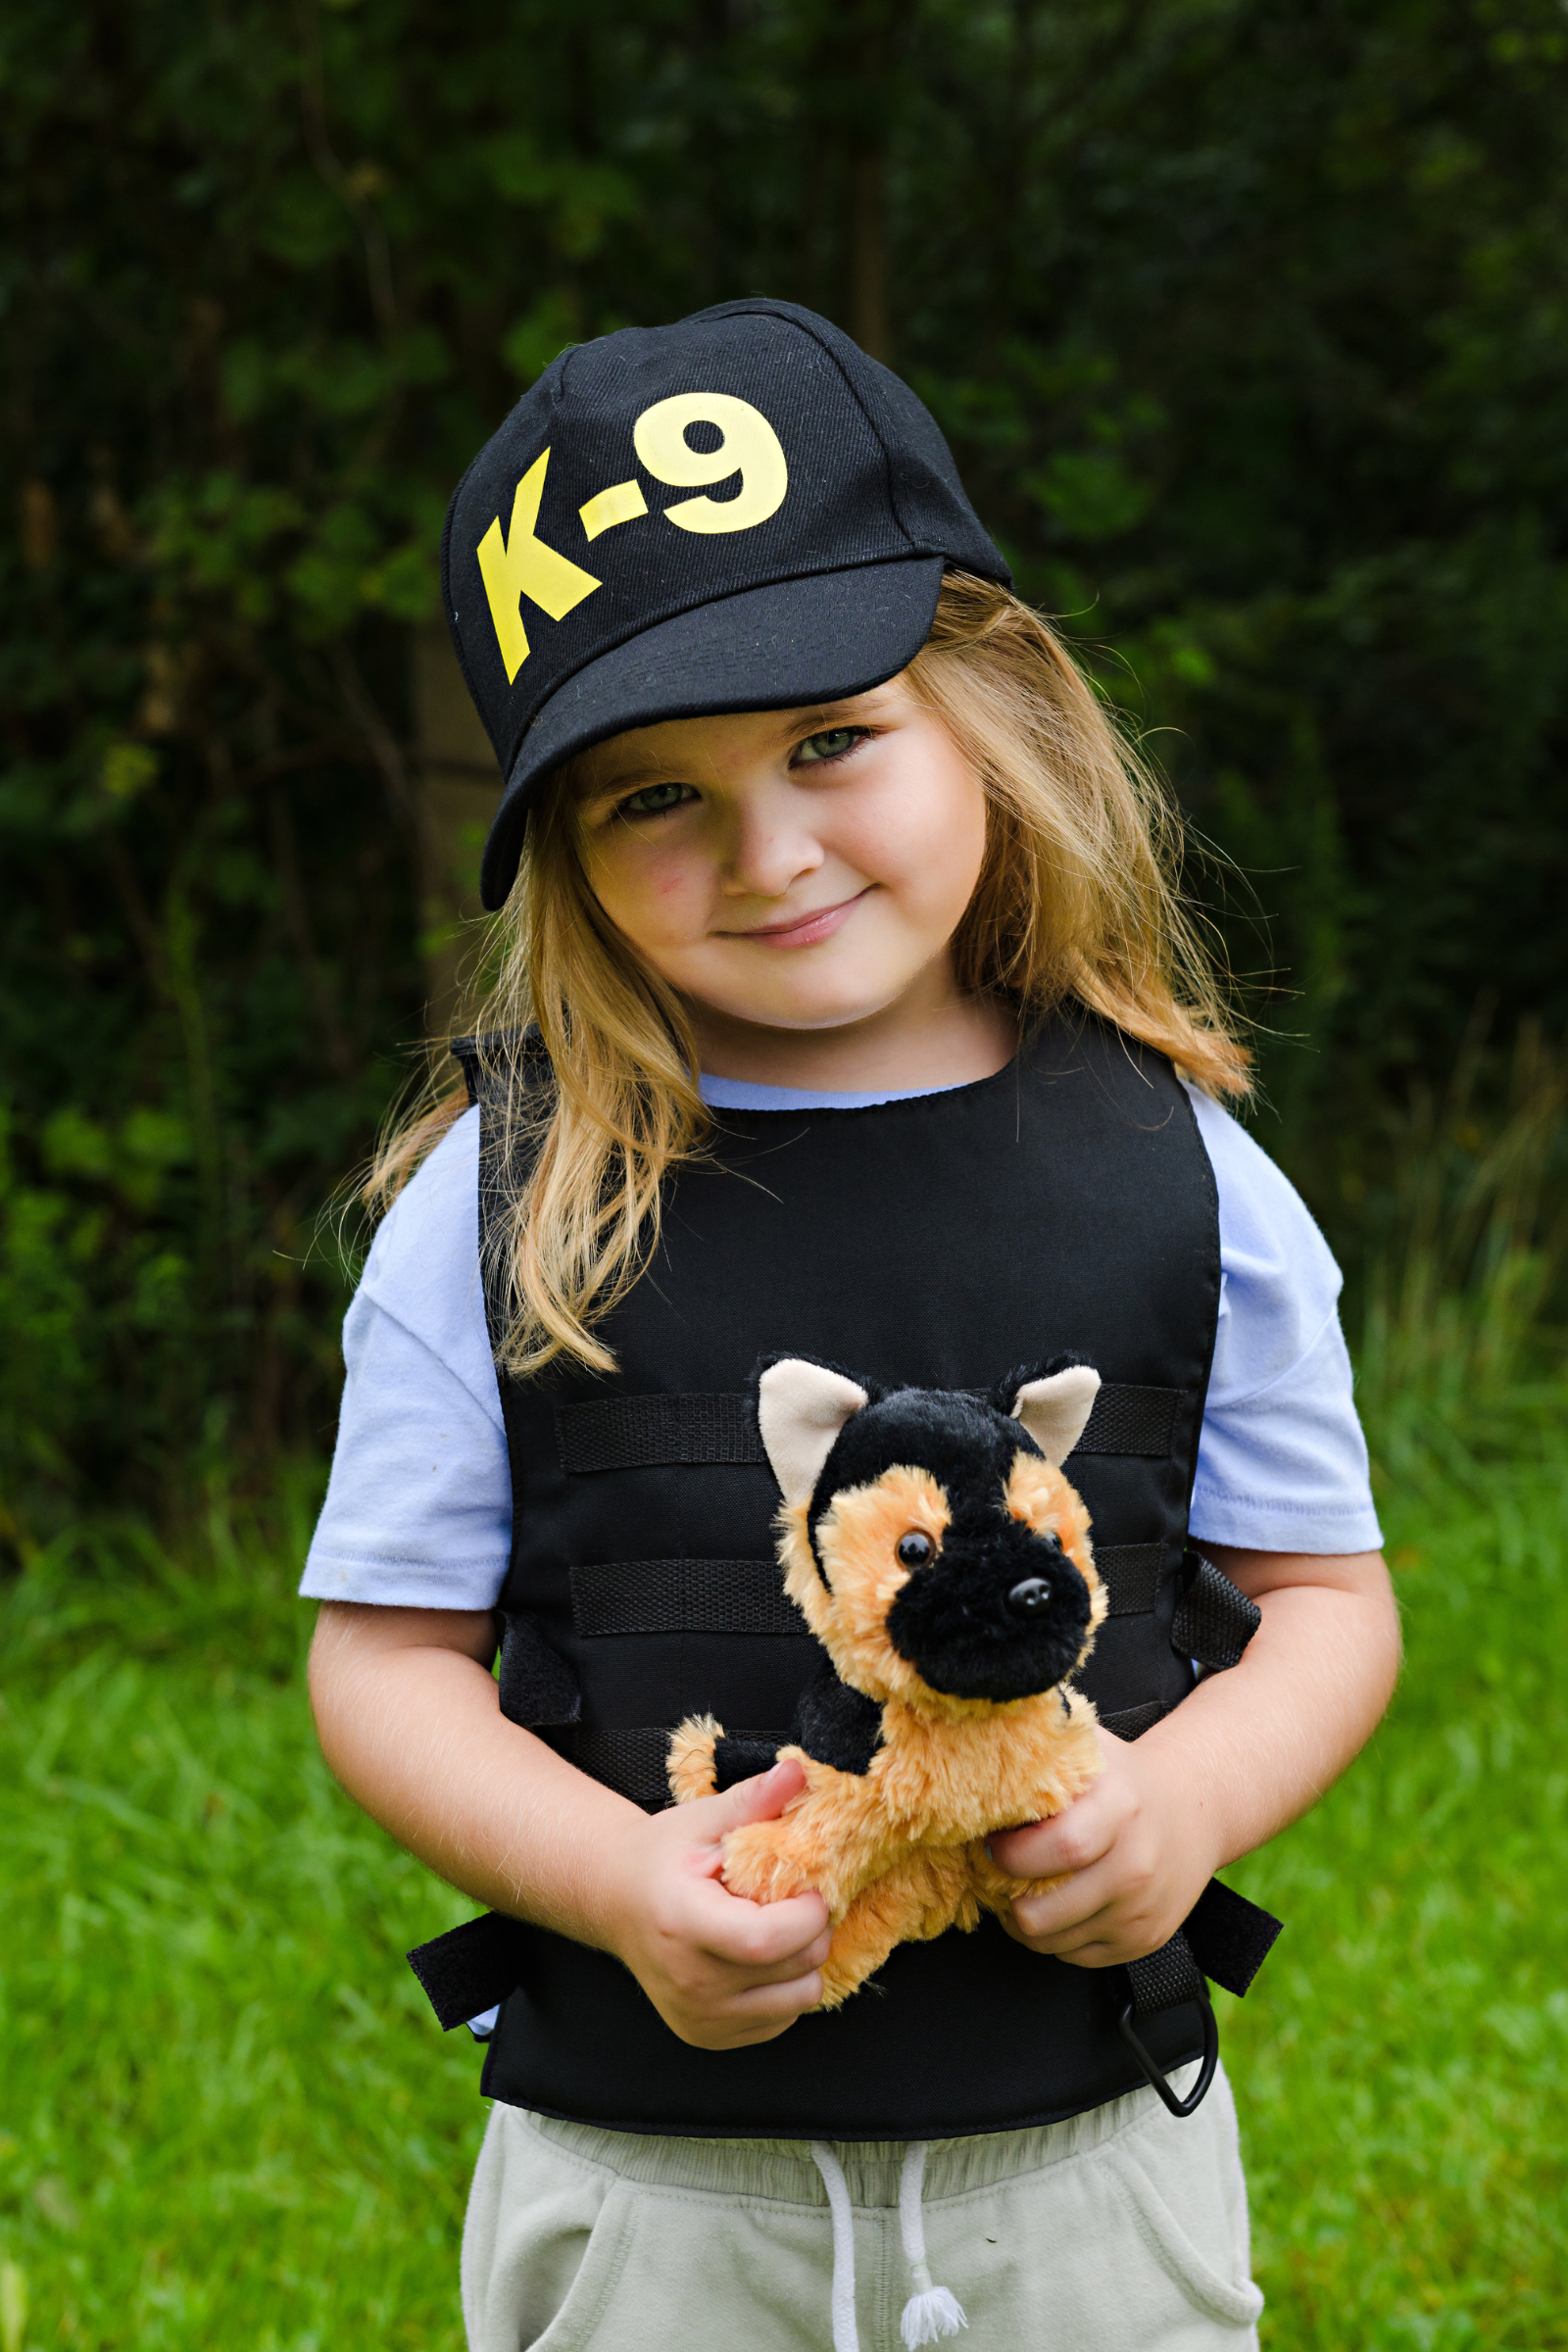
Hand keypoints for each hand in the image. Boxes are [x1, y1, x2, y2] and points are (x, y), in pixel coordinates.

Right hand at [601, 1760, 831, 2047]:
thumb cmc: (660, 1858)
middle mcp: (691, 1983)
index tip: (811, 1890)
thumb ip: (753, 1800)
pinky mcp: (707, 2036)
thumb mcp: (702, 1821)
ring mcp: (698, 2017)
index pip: (766, 1940)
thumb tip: (797, 1772)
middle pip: (794, 1971)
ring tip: (778, 1930)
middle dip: (814, 1932)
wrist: (615, 1902)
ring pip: (798, 2002)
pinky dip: (784, 1990)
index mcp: (685, 1924)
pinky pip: (780, 2022)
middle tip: (797, 1903)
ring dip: (803, 1964)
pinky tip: (760, 1959)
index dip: (807, 1916)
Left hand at [987, 1728, 1218, 1967]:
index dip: (1012, 1854)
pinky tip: (1057, 1902)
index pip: (1059, 1848)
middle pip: (1042, 1914)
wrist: (1196, 1809)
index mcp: (1119, 1811)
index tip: (993, 1842)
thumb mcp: (1090, 1750)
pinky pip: (1075, 1957)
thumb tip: (979, 1745)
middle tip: (997, 1876)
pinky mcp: (1144, 1940)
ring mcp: (1140, 1911)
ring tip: (1024, 1888)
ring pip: (1052, 1943)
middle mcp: (1134, 1867)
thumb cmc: (1125, 1778)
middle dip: (1004, 1900)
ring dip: (1025, 1921)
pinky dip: (1057, 1936)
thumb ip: (1041, 1748)